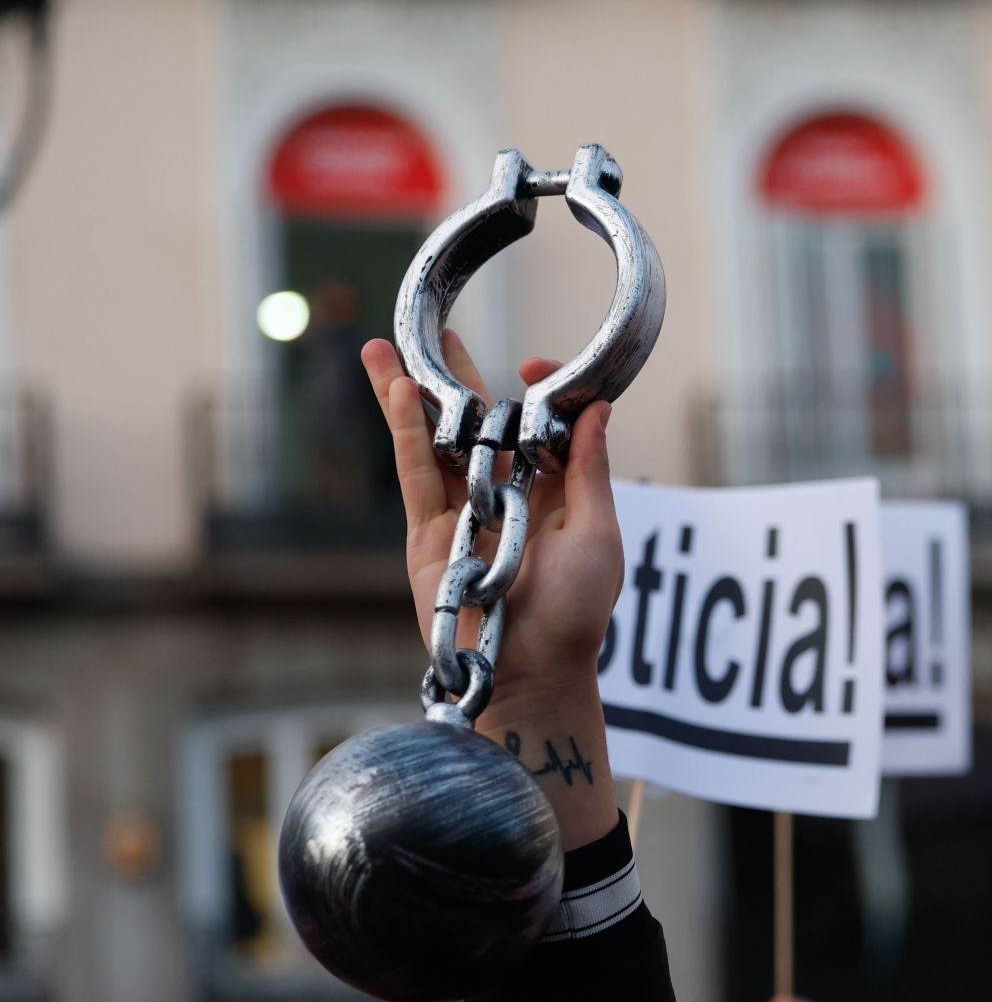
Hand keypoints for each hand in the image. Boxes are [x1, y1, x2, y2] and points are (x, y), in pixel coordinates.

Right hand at [362, 329, 622, 846]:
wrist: (529, 674)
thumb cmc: (575, 613)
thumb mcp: (598, 532)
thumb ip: (589, 470)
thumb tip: (597, 408)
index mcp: (553, 491)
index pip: (538, 426)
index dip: (536, 390)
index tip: (534, 364)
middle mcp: (502, 496)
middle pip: (473, 423)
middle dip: (454, 375)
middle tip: (436, 326)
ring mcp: (460, 513)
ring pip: (431, 440)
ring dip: (409, 392)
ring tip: (383, 346)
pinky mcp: (425, 535)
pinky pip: (414, 473)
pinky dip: (405, 430)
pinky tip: (396, 390)